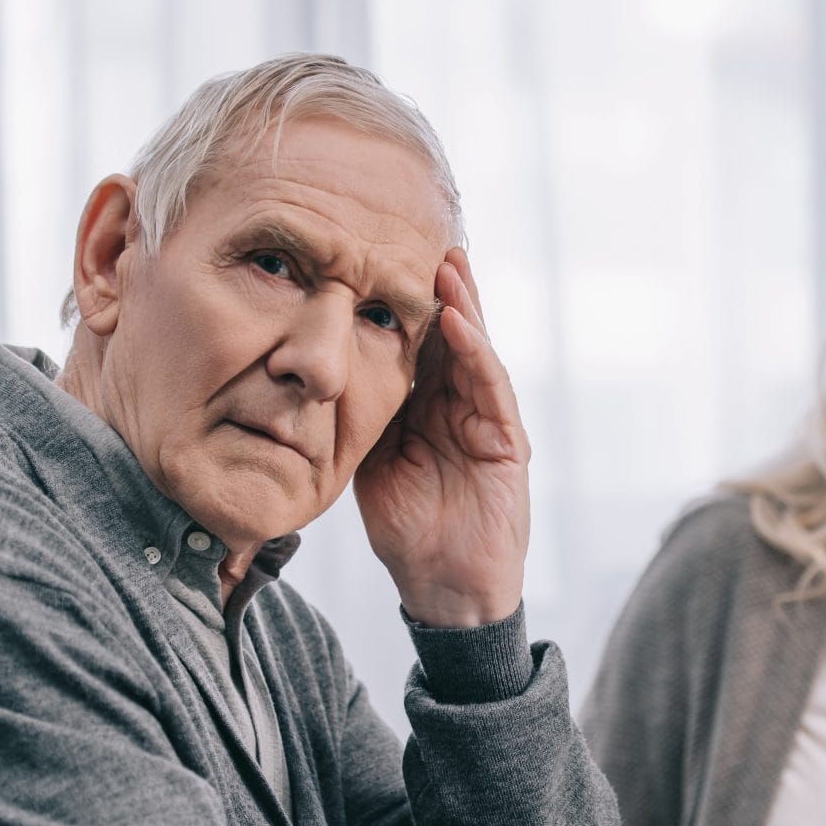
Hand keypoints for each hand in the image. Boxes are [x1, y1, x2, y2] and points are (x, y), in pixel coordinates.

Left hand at [354, 247, 528, 627]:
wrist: (442, 588)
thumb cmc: (408, 529)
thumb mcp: (368, 460)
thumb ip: (358, 415)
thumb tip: (317, 372)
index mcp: (429, 407)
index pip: (421, 342)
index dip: (407, 301)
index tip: (385, 256)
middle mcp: (462, 407)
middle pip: (454, 335)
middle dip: (444, 288)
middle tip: (429, 237)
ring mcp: (489, 423)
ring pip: (476, 351)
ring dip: (464, 306)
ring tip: (447, 264)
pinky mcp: (509, 446)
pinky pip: (491, 390)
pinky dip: (476, 354)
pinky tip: (459, 322)